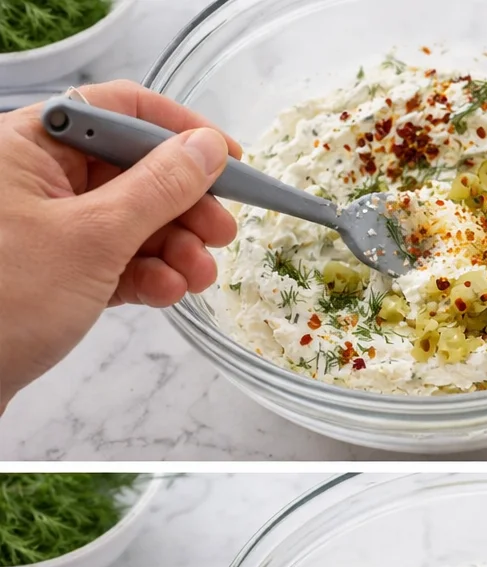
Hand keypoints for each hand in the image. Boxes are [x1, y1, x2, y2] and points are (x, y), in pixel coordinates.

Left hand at [0, 80, 241, 410]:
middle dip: (184, 205)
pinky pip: (118, 262)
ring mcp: (51, 227)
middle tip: (222, 233)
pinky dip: (149, 276)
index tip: (228, 159)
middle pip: (134, 171)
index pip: (120, 111)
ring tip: (198, 276)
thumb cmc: (5, 300)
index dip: (179, 132)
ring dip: (174, 248)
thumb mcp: (93, 237)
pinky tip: (168, 292)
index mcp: (34, 144)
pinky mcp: (61, 272)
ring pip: (132, 222)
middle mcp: (41, 178)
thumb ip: (156, 190)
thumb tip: (205, 151)